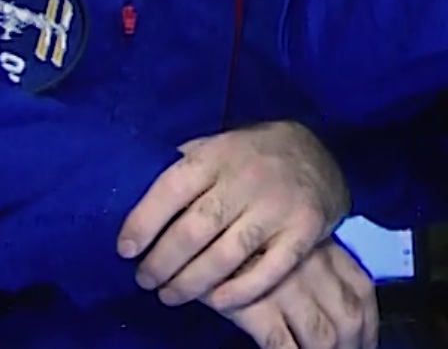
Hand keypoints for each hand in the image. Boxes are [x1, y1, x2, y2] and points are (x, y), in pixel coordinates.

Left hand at [119, 121, 350, 310]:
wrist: (321, 155)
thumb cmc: (254, 156)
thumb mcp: (219, 146)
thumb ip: (186, 166)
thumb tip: (133, 191)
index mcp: (219, 154)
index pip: (171, 188)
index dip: (143, 222)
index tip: (125, 250)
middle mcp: (247, 179)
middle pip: (194, 230)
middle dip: (161, 262)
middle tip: (145, 280)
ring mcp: (278, 207)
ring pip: (225, 256)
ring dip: (190, 283)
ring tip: (168, 295)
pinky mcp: (304, 231)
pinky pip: (268, 271)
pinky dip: (239, 291)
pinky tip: (216, 301)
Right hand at [218, 240, 376, 348]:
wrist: (195, 216)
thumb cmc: (240, 228)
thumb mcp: (283, 236)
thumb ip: (309, 261)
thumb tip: (329, 299)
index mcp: (324, 247)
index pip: (362, 290)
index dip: (370, 323)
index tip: (367, 342)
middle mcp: (312, 265)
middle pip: (349, 317)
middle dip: (353, 346)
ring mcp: (285, 284)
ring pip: (322, 335)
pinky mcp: (254, 302)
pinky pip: (281, 343)